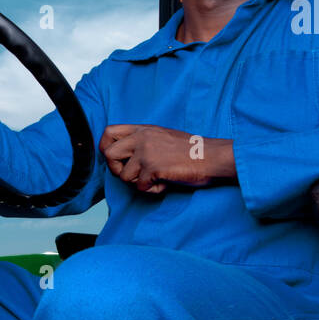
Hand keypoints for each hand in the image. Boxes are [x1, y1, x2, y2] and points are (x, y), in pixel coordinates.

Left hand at [100, 124, 235, 192]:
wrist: (213, 157)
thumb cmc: (192, 151)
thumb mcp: (162, 137)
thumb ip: (142, 142)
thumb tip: (123, 158)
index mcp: (143, 129)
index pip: (109, 132)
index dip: (105, 148)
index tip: (115, 160)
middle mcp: (142, 138)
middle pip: (109, 155)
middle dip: (117, 170)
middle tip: (134, 175)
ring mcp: (146, 152)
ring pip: (123, 176)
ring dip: (139, 183)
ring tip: (157, 178)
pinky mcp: (153, 167)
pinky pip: (141, 187)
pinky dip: (153, 190)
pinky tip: (166, 183)